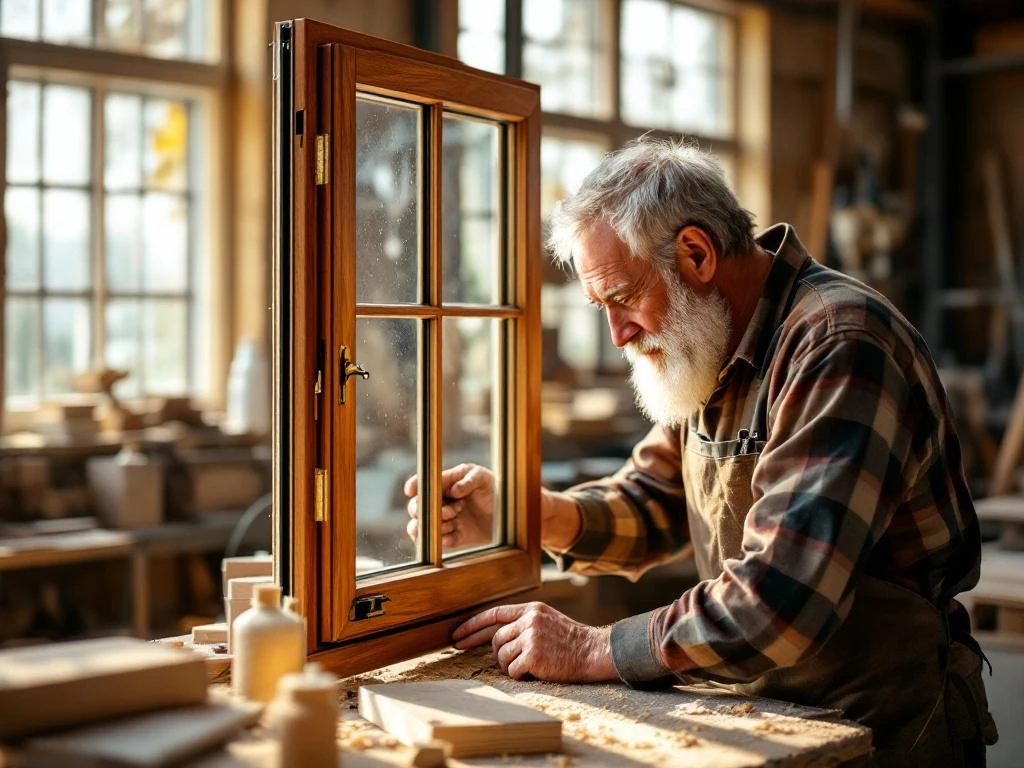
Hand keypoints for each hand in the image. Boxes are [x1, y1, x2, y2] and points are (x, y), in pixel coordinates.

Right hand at [404, 463, 494, 549]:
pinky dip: (443, 540)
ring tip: (454, 521)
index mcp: (445, 485)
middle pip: (416, 508)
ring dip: (436, 525)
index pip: (423, 485)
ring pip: (424, 527)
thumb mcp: (483, 478)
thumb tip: (454, 491)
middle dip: (424, 511)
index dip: (414, 486)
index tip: (410, 491)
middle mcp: (442, 503)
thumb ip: (469, 480)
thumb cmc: (494, 489)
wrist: (509, 513)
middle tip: (446, 511)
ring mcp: (447, 521)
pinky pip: (440, 542)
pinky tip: (455, 535)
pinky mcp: (456, 537)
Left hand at [452, 602, 616, 682]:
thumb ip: (524, 623)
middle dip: (497, 654)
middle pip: (495, 639)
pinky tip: (534, 672)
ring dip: (511, 666)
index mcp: (531, 609)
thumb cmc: (571, 641)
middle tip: (509, 662)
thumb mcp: (547, 621)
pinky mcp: (533, 655)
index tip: (456, 636)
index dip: (472, 626)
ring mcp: (531, 637)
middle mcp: (529, 620)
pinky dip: (519, 675)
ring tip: (529, 667)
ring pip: (502, 656)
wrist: (593, 652)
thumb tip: (496, 638)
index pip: (493, 615)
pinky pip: (512, 670)